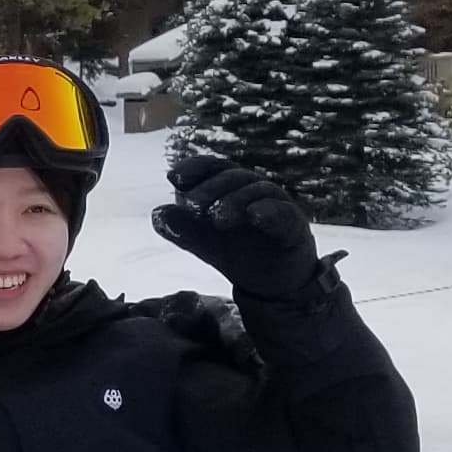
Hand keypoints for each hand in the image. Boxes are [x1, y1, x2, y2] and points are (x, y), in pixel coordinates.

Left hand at [156, 154, 321, 295]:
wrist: (273, 283)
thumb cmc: (237, 252)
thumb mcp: (204, 242)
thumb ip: (182, 229)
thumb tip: (157, 214)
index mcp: (230, 189)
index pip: (212, 168)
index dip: (194, 168)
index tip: (174, 178)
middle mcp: (254, 190)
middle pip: (232, 178)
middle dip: (210, 189)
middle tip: (192, 206)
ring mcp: (276, 205)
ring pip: (257, 191)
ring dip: (235, 201)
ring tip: (217, 219)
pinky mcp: (295, 224)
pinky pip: (283, 212)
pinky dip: (268, 211)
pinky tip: (253, 216)